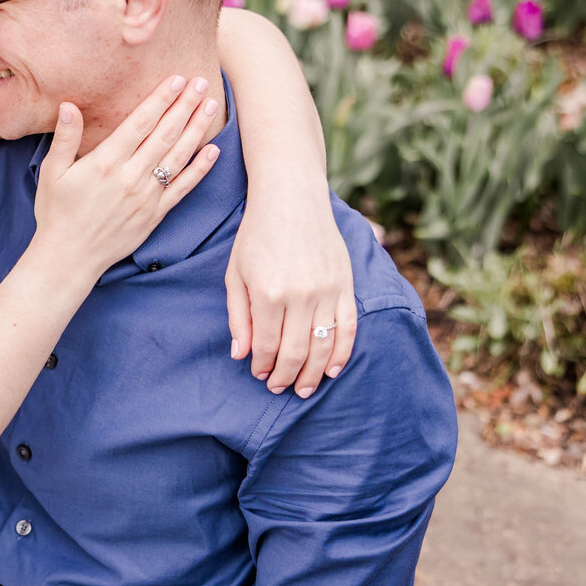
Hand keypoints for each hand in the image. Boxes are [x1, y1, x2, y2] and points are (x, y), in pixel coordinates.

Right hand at [32, 75, 221, 278]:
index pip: (140, 123)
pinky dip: (200, 169)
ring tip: (211, 105)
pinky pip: (183, 188)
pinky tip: (214, 150)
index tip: (176, 79)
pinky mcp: (155, 214)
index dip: (160, 99)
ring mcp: (146, 197)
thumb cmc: (57, 212)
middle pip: (164, 134)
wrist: (69, 258)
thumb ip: (64, 138)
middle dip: (185, 106)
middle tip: (201, 82)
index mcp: (105, 162)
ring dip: (197, 129)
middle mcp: (130, 177)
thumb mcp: (51, 172)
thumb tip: (69, 106)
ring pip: (178, 157)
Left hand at [225, 186, 355, 396]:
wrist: (292, 197)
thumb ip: (238, 316)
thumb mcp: (235, 273)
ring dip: (313, 374)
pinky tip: (333, 370)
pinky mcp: (346, 284)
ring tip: (303, 388)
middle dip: (285, 376)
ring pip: (324, 347)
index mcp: (268, 293)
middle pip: (296, 353)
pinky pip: (349, 328)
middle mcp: (300, 296)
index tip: (259, 375)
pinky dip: (342, 354)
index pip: (267, 346)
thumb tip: (241, 355)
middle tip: (279, 388)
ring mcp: (327, 291)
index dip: (262, 366)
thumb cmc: (257, 234)